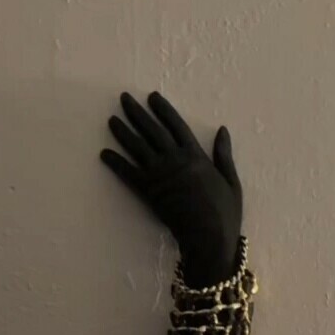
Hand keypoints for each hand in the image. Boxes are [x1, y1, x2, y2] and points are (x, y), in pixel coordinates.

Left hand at [100, 90, 242, 281]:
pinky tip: (103, 153)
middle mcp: (175, 159)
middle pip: (151, 129)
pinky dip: (115, 163)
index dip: (162, 109)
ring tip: (111, 119)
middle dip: (137, 112)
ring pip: (136, 147)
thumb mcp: (231, 181)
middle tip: (124, 98)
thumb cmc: (225, 214)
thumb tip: (223, 129)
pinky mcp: (148, 192)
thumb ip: (224, 154)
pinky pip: (128, 173)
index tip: (151, 96)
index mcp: (195, 154)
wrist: (209, 238)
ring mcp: (160, 175)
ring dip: (122, 131)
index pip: (175, 124)